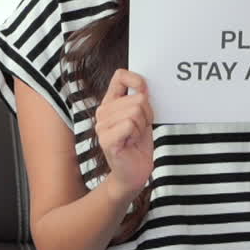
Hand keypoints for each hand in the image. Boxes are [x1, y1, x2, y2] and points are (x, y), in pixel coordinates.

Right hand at [94, 69, 154, 203]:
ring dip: (142, 126)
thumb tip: (144, 86)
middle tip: (140, 129)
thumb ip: (141, 100)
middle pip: (137, 99)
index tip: (144, 91)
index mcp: (110, 102)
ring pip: (135, 112)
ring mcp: (102, 126)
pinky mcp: (106, 139)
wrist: (133, 173)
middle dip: (147, 115)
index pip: (120, 76)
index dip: (136, 80)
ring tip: (134, 137)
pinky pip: (129, 124)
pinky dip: (136, 134)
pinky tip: (130, 143)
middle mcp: (103, 112)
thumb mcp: (143, 117)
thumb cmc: (138, 145)